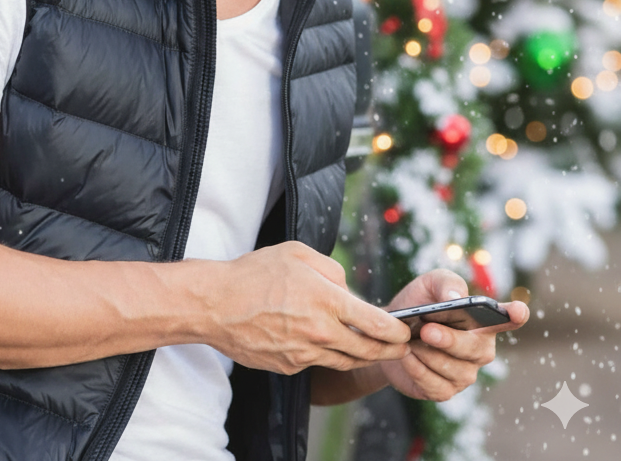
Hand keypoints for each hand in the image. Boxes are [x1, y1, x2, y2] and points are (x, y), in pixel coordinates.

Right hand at [209, 241, 410, 376]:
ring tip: (373, 349)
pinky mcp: (289, 366)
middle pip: (368, 350)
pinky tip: (325, 343)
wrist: (216, 304)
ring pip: (346, 361)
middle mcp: (319, 332)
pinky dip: (326, 354)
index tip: (405, 331)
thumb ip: (331, 269)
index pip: (375, 324)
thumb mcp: (297, 253)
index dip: (396, 331)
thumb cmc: (255, 273)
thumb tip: (348, 290)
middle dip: (390, 350)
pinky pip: (317, 362)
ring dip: (364, 356)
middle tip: (400, 346)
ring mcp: (304, 354)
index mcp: (325, 301)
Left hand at [379, 270, 529, 400]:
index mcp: (482, 322)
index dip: (515, 315)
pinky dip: (417, 370)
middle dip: (450, 340)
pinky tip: (407, 356)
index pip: (506, 319)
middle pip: (476, 349)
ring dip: (427, 354)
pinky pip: (436, 386)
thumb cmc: (416, 305)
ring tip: (410, 341)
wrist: (388, 332)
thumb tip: (455, 298)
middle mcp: (480, 349)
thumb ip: (445, 284)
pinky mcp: (445, 390)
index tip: (518, 310)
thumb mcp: (428, 285)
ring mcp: (465, 373)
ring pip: (455, 370)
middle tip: (426, 330)